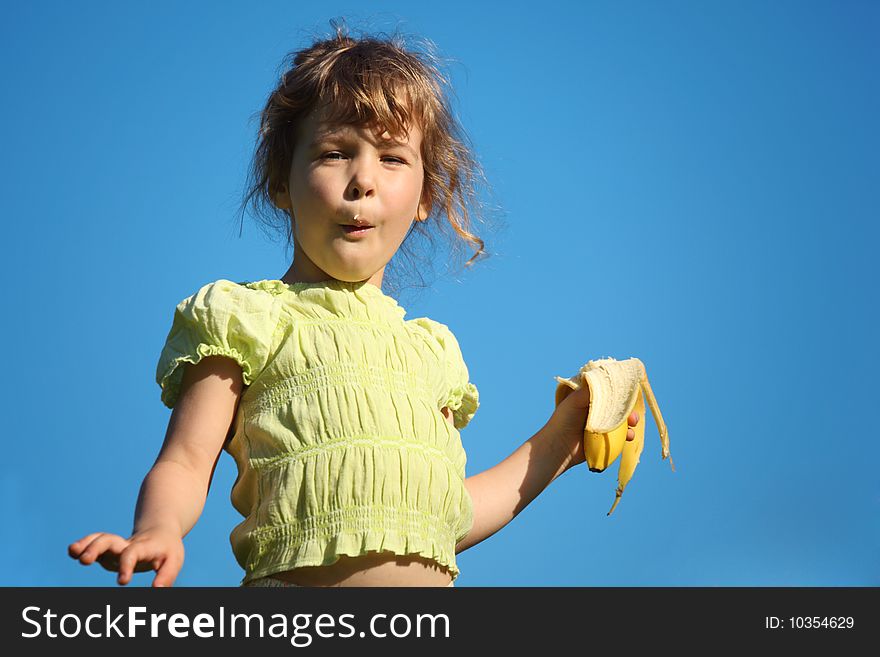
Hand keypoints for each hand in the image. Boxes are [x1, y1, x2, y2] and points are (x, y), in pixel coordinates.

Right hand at [68, 527, 184, 586]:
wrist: (160, 532)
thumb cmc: (167, 549)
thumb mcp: (174, 561)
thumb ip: (167, 576)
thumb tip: (157, 590)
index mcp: (144, 547)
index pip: (132, 554)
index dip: (126, 565)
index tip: (123, 582)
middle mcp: (126, 545)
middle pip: (109, 541)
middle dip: (96, 548)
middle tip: (84, 561)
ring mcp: (115, 547)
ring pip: (99, 540)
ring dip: (85, 544)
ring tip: (71, 551)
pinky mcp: (108, 551)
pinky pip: (94, 544)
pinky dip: (83, 546)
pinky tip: (72, 552)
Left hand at [548, 382, 639, 472]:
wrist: (559, 446)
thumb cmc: (564, 419)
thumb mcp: (576, 399)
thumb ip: (593, 390)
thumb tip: (608, 378)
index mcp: (590, 396)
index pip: (610, 390)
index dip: (621, 391)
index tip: (630, 392)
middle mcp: (598, 409)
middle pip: (620, 405)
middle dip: (629, 408)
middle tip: (632, 413)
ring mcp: (602, 424)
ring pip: (623, 420)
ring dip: (631, 421)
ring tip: (633, 423)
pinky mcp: (605, 439)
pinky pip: (621, 435)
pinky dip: (628, 435)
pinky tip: (629, 436)